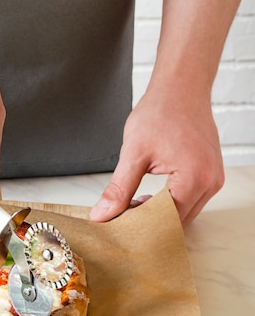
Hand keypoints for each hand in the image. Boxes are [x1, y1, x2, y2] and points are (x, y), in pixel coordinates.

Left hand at [90, 86, 223, 224]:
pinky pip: (189, 201)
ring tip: (129, 204)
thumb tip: (102, 214)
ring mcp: (213, 180)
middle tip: (118, 218)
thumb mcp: (133, 153)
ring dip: (157, 215)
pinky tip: (145, 197)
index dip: (139, 226)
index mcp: (194, 178)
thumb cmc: (160, 113)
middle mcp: (210, 183)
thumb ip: (119, 189)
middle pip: (177, 221)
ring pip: (183, 214)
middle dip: (147, 223)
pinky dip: (168, 204)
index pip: (166, 220)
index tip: (115, 225)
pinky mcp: (210, 175)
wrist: (180, 89)